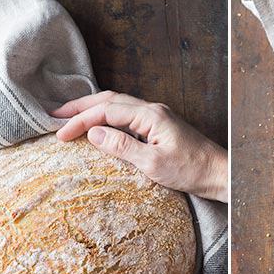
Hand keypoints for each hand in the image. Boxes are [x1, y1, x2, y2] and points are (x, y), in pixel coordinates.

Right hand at [51, 91, 227, 202]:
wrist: (219, 174)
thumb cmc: (190, 171)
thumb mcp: (153, 164)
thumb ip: (122, 147)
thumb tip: (94, 133)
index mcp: (150, 115)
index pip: (106, 111)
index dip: (80, 121)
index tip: (60, 135)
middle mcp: (152, 110)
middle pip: (109, 100)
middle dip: (80, 106)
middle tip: (54, 115)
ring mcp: (155, 117)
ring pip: (117, 105)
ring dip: (91, 109)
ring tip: (69, 117)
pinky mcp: (158, 127)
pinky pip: (125, 115)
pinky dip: (105, 117)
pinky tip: (97, 126)